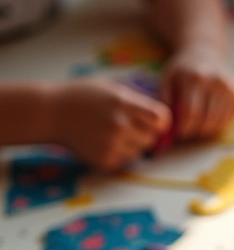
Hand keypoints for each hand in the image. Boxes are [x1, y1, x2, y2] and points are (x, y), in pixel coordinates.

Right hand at [51, 80, 171, 170]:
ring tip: (113, 133)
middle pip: (152, 138)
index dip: (161, 122)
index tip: (155, 121)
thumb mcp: (111, 88)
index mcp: (123, 103)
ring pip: (139, 151)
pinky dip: (119, 154)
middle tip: (129, 126)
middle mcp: (119, 125)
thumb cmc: (84, 96)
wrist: (52, 113)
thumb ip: (137, 101)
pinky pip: (125, 161)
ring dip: (133, 145)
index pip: (161, 119)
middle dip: (145, 133)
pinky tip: (104, 142)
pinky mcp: (104, 160)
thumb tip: (164, 119)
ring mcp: (111, 145)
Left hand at [160, 46, 233, 140]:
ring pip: (217, 123)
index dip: (183, 128)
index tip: (178, 130)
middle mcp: (216, 81)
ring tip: (197, 122)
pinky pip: (228, 120)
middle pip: (205, 121)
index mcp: (195, 78)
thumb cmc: (182, 72)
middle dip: (194, 131)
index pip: (190, 114)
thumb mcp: (167, 80)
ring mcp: (230, 88)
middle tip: (187, 128)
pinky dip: (217, 124)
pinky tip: (209, 116)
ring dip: (205, 130)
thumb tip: (166, 127)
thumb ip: (164, 103)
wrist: (205, 53)